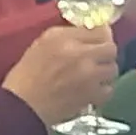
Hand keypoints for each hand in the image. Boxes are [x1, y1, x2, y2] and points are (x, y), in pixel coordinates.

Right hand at [0, 25, 119, 127]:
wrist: (23, 105)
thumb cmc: (27, 73)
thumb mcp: (42, 43)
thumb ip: (67, 35)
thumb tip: (89, 31)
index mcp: (65, 38)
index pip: (99, 30)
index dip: (102, 34)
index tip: (99, 39)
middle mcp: (81, 55)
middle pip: (111, 48)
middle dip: (106, 53)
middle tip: (99, 58)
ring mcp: (88, 77)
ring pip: (112, 69)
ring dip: (105, 72)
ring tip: (95, 76)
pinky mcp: (91, 96)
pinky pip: (108, 90)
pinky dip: (102, 90)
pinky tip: (92, 91)